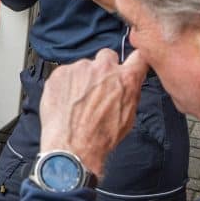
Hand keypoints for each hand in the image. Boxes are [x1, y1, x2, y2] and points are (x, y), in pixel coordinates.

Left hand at [39, 49, 147, 175]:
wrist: (72, 144)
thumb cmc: (101, 136)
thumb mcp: (128, 115)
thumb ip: (129, 91)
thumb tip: (128, 83)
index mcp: (125, 78)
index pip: (139, 56)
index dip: (134, 60)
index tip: (130, 62)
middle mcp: (103, 68)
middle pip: (107, 56)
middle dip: (104, 68)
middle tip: (97, 86)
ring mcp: (79, 68)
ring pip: (84, 66)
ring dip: (82, 77)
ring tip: (78, 100)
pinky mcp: (60, 72)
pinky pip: (66, 73)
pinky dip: (66, 83)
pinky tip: (66, 100)